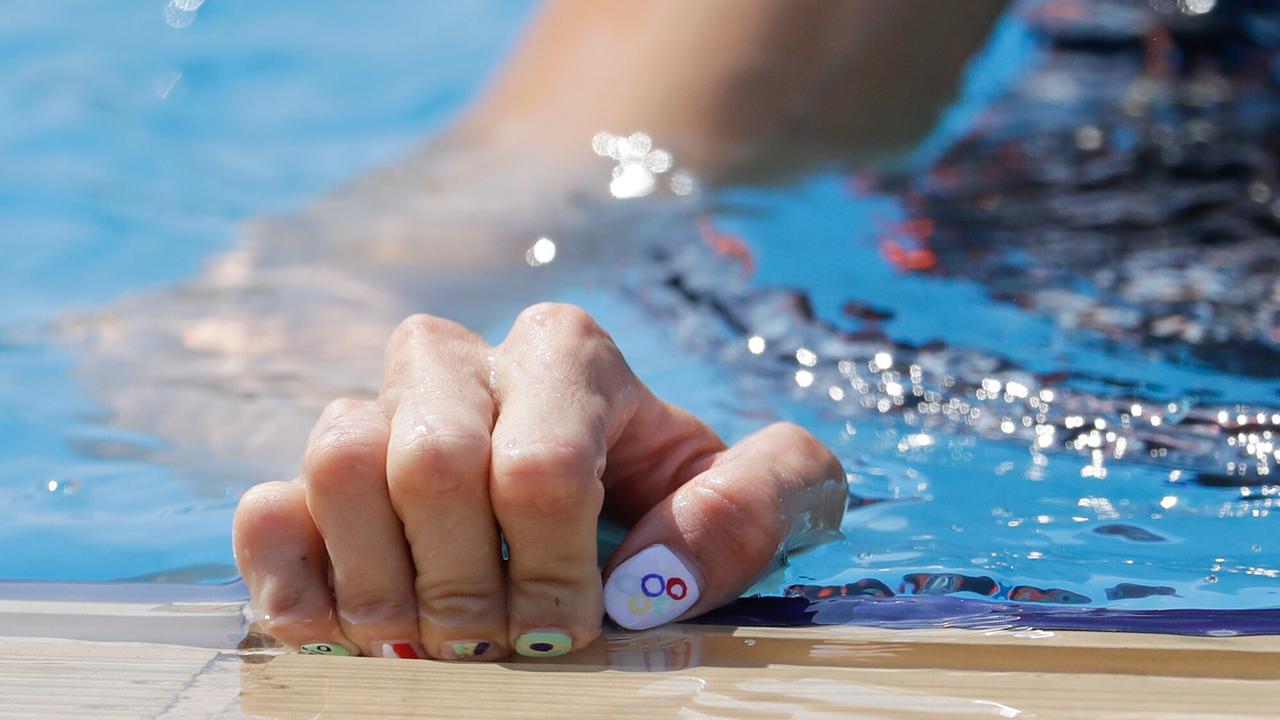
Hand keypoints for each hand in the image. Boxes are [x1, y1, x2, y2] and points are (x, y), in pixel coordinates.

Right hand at [233, 303, 844, 659]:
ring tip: (432, 641)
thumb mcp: (774, 498)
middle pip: (428, 460)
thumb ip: (762, 502)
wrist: (608, 515)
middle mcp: (460, 364)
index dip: (556, 570)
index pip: (539, 465)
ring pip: (337, 461)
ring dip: (384, 584)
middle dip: (469, 587)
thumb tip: (653, 578)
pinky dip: (293, 580)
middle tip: (505, 645)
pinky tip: (341, 631)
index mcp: (567, 354)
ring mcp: (379, 413)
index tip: (585, 624)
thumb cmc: (690, 507)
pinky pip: (269, 507)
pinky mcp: (314, 482)